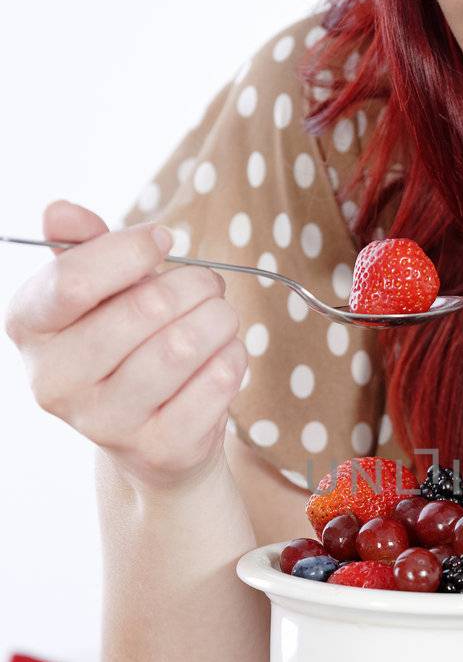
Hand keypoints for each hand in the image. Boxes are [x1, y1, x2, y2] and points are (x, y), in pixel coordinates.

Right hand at [3, 200, 246, 490]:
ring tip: (220, 315)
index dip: (130, 251)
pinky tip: (225, 353)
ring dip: (218, 318)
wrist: (151, 434)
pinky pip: (216, 384)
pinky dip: (233, 357)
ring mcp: (104, 423)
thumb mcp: (99, 288)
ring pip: (183, 347)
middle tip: (208, 283)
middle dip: (192, 284)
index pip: (73, 282)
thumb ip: (83, 245)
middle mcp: (54, 382)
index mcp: (30, 328)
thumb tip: (59, 212)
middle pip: (142, 311)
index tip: (163, 241)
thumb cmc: (125, 341)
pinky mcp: (158, 450)